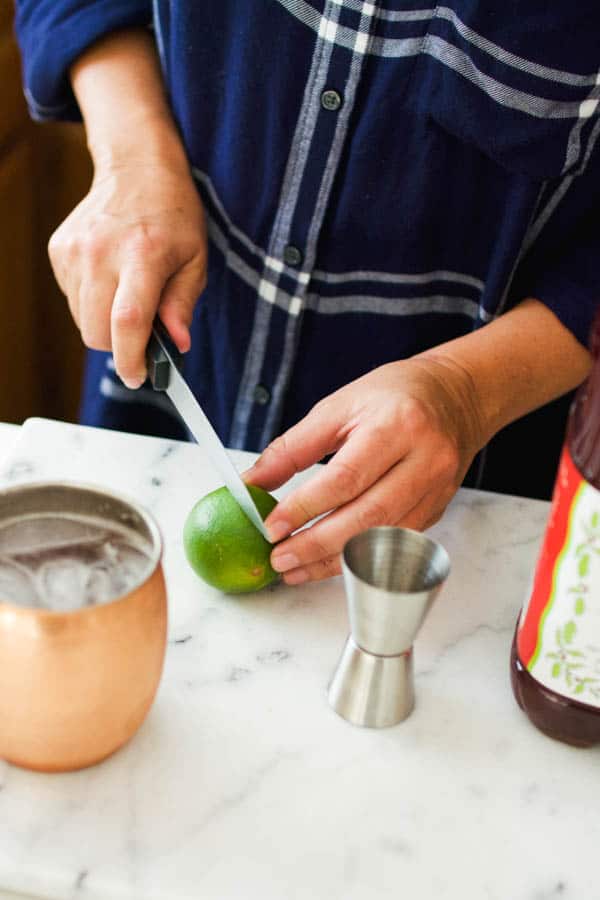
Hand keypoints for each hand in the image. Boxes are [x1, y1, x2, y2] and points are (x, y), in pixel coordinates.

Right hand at [48, 155, 206, 387]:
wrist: (136, 167)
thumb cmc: (173, 214)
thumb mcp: (196, 259)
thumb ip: (183, 304)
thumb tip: (176, 344)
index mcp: (142, 255)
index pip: (128, 322)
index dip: (131, 359)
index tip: (139, 377)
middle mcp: (102, 253)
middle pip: (97, 332)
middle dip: (119, 346)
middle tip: (142, 335)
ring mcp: (75, 251)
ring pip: (82, 321)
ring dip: (105, 324)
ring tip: (128, 294)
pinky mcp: (59, 250)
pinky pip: (72, 300)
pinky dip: (92, 302)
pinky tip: (110, 277)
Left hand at [245, 356, 484, 583]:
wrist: (457, 397)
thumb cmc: (394, 395)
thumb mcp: (339, 405)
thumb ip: (294, 447)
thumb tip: (253, 482)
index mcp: (397, 424)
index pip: (346, 477)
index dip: (306, 507)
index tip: (272, 527)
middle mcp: (425, 460)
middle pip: (368, 516)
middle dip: (317, 544)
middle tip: (279, 558)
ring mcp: (437, 489)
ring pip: (383, 538)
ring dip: (334, 560)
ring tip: (294, 569)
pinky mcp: (437, 510)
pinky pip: (394, 544)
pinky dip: (358, 557)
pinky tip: (327, 562)